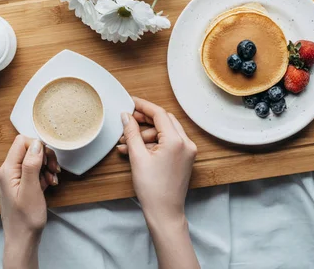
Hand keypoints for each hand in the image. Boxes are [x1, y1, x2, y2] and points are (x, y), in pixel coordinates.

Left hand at [0, 135, 60, 268]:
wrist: (22, 238)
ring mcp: (9, 178)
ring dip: (45, 167)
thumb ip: (32, 164)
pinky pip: (30, 171)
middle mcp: (5, 172)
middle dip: (44, 158)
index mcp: (6, 171)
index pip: (22, 142)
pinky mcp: (16, 184)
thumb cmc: (26, 218)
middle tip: (54, 171)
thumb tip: (37, 143)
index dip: (38, 148)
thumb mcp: (32, 189)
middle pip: (27, 150)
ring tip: (52, 180)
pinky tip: (47, 184)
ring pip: (31, 160)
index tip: (48, 161)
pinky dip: (41, 175)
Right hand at [118, 97, 199, 268]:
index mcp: (176, 141)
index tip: (130, 102)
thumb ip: (131, 133)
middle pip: (164, 120)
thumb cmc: (152, 189)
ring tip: (126, 143)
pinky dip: (153, 143)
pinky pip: (169, 142)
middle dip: (144, 120)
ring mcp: (188, 151)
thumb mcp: (137, 157)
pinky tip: (135, 149)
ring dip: (146, 134)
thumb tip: (125, 116)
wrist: (164, 212)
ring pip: (166, 131)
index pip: (159, 114)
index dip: (143, 106)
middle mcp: (186, 143)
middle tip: (127, 121)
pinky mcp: (186, 158)